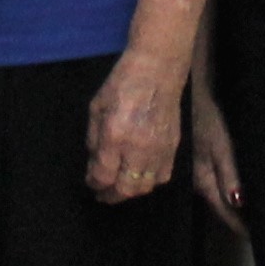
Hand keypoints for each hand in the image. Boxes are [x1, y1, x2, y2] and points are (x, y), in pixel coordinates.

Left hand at [84, 49, 186, 203]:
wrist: (157, 70)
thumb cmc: (122, 84)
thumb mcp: (97, 107)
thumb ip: (94, 138)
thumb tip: (94, 162)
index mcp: (115, 136)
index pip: (103, 175)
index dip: (94, 183)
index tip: (91, 182)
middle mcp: (138, 148)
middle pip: (125, 188)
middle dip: (111, 195)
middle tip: (103, 194)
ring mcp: (158, 150)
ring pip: (145, 187)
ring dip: (130, 191)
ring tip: (120, 188)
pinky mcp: (173, 147)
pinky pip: (162, 176)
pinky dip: (150, 182)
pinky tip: (141, 176)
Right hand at [185, 72, 245, 223]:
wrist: (183, 91)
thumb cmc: (204, 117)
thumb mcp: (220, 146)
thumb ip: (229, 175)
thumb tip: (239, 205)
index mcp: (203, 180)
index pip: (223, 211)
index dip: (238, 225)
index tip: (254, 237)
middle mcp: (195, 179)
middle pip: (216, 205)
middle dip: (233, 217)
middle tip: (254, 228)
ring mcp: (192, 169)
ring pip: (212, 194)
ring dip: (227, 204)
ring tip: (246, 213)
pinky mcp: (193, 158)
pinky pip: (208, 181)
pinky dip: (221, 189)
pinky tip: (229, 188)